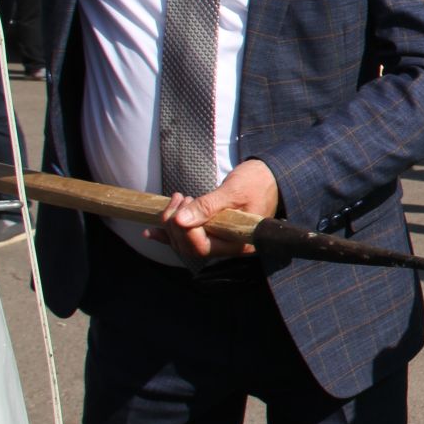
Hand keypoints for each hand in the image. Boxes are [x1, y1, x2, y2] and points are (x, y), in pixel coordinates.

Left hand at [150, 159, 279, 262]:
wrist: (271, 176)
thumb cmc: (257, 181)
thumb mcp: (233, 191)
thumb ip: (208, 206)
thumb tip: (180, 220)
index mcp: (239, 241)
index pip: (203, 247)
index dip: (186, 230)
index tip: (186, 202)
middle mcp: (229, 246)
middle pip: (191, 247)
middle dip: (176, 225)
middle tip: (180, 197)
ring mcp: (221, 240)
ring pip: (186, 243)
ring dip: (173, 224)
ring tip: (178, 199)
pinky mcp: (214, 232)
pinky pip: (188, 238)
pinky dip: (169, 234)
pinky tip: (152, 231)